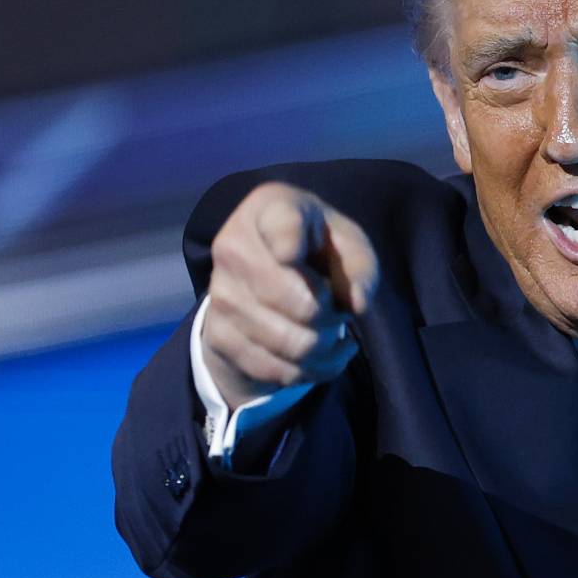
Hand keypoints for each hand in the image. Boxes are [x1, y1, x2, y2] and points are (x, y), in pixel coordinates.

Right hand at [201, 181, 377, 407]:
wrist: (264, 275)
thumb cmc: (317, 248)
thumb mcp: (347, 244)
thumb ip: (360, 267)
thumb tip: (355, 304)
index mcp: (270, 207)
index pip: (280, 226)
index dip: (287, 243)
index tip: (291, 255)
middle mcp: (233, 245)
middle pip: (299, 301)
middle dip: (332, 315)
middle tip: (336, 309)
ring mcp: (220, 292)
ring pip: (291, 343)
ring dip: (323, 346)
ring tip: (328, 330)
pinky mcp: (217, 334)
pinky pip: (276, 369)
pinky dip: (309, 370)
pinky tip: (319, 353)